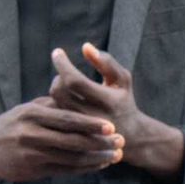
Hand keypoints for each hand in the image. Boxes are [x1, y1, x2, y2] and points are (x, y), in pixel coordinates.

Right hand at [0, 97, 122, 183]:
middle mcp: (32, 134)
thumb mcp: (27, 109)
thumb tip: (77, 93)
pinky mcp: (33, 170)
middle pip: (73, 140)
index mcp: (33, 114)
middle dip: (100, 143)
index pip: (67, 119)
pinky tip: (98, 165)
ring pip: (72, 158)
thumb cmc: (11, 125)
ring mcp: (32, 154)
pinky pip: (65, 170)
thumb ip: (52, 104)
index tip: (111, 126)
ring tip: (115, 156)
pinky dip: (84, 168)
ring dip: (97, 158)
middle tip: (121, 142)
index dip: (91, 124)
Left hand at [50, 44, 184, 182]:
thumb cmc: (124, 101)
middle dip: (59, 78)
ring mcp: (82, 130)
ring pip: (54, 104)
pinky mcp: (73, 136)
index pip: (74, 80)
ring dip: (57, 90)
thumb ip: (106, 62)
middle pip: (60, 91)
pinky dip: (56, 103)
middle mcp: (93, 118)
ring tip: (67, 87)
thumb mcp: (122, 79)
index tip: (57, 52)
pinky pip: (54, 116)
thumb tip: (85, 46)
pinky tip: (65, 100)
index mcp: (107, 101)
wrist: (130, 137)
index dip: (63, 64)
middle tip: (65, 74)